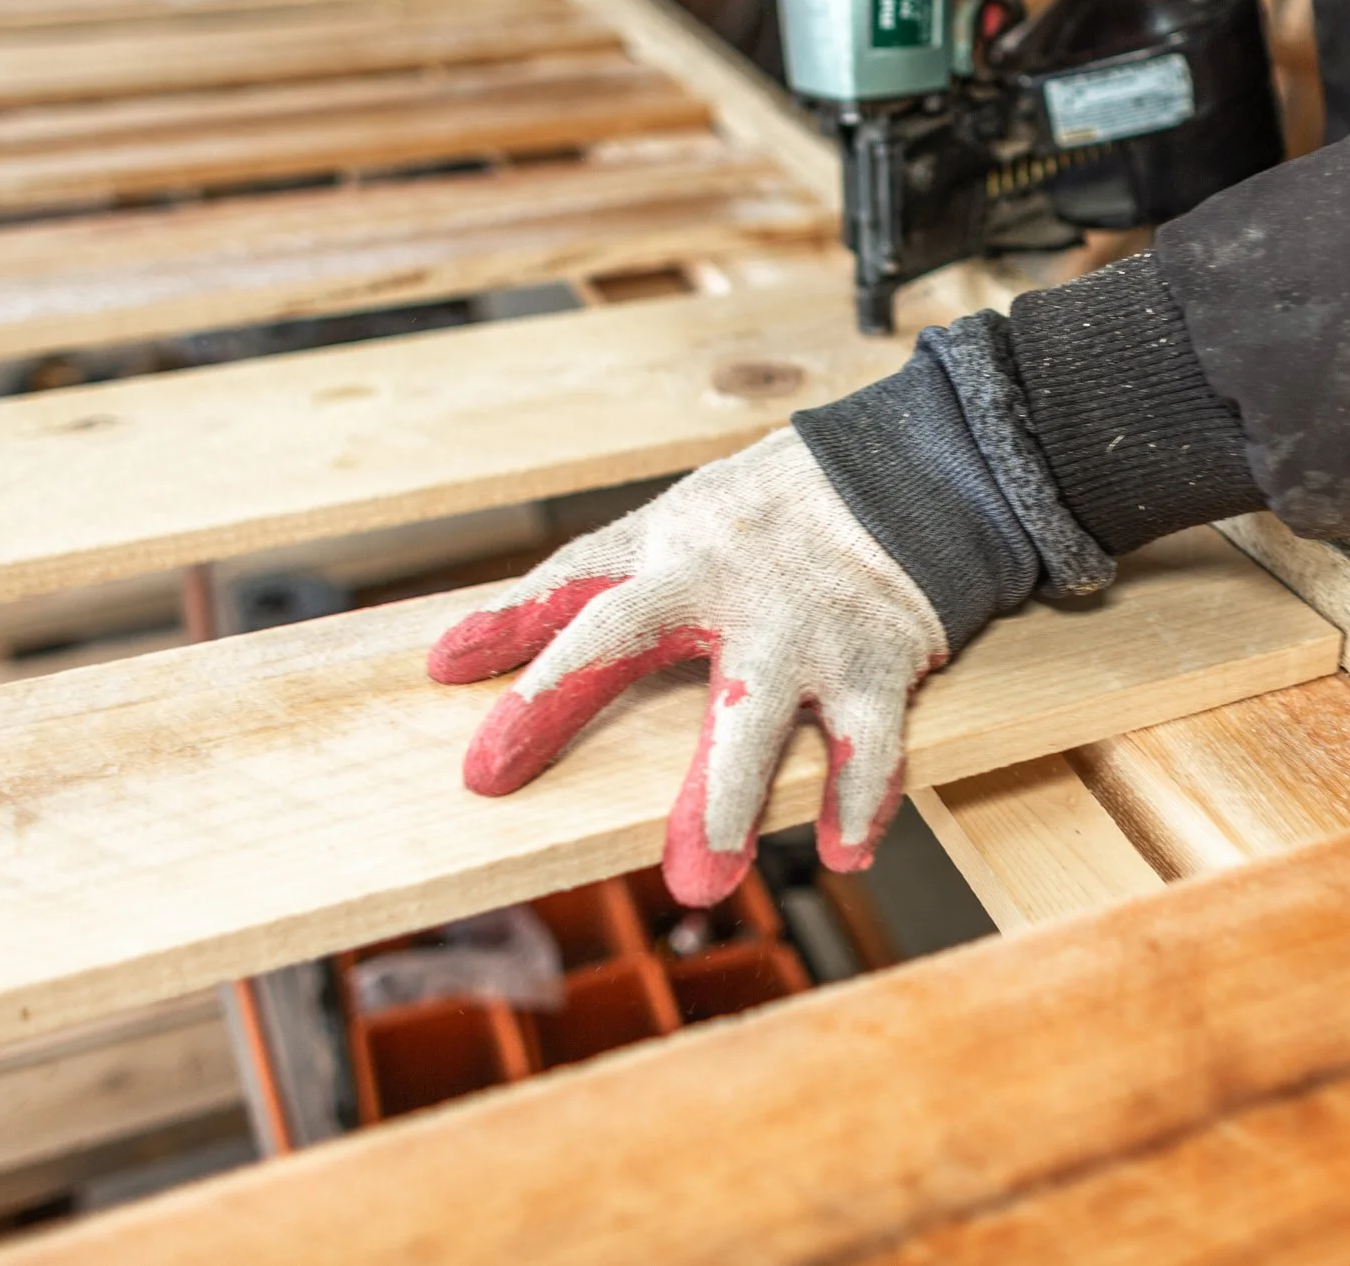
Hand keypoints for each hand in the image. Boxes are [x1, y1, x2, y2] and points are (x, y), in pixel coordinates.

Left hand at [428, 428, 947, 907]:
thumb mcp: (660, 534)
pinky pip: (870, 738)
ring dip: (729, 794)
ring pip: (757, 711)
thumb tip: (445, 660)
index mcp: (668, 559)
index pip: (574, 600)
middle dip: (564, 701)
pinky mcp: (877, 663)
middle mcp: (725, 591)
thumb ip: (566, 593)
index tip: (450, 683)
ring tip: (705, 874)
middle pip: (631, 640)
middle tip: (496, 778)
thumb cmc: (760, 520)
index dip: (512, 640)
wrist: (904, 476)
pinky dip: (861, 796)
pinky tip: (842, 851)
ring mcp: (802, 630)